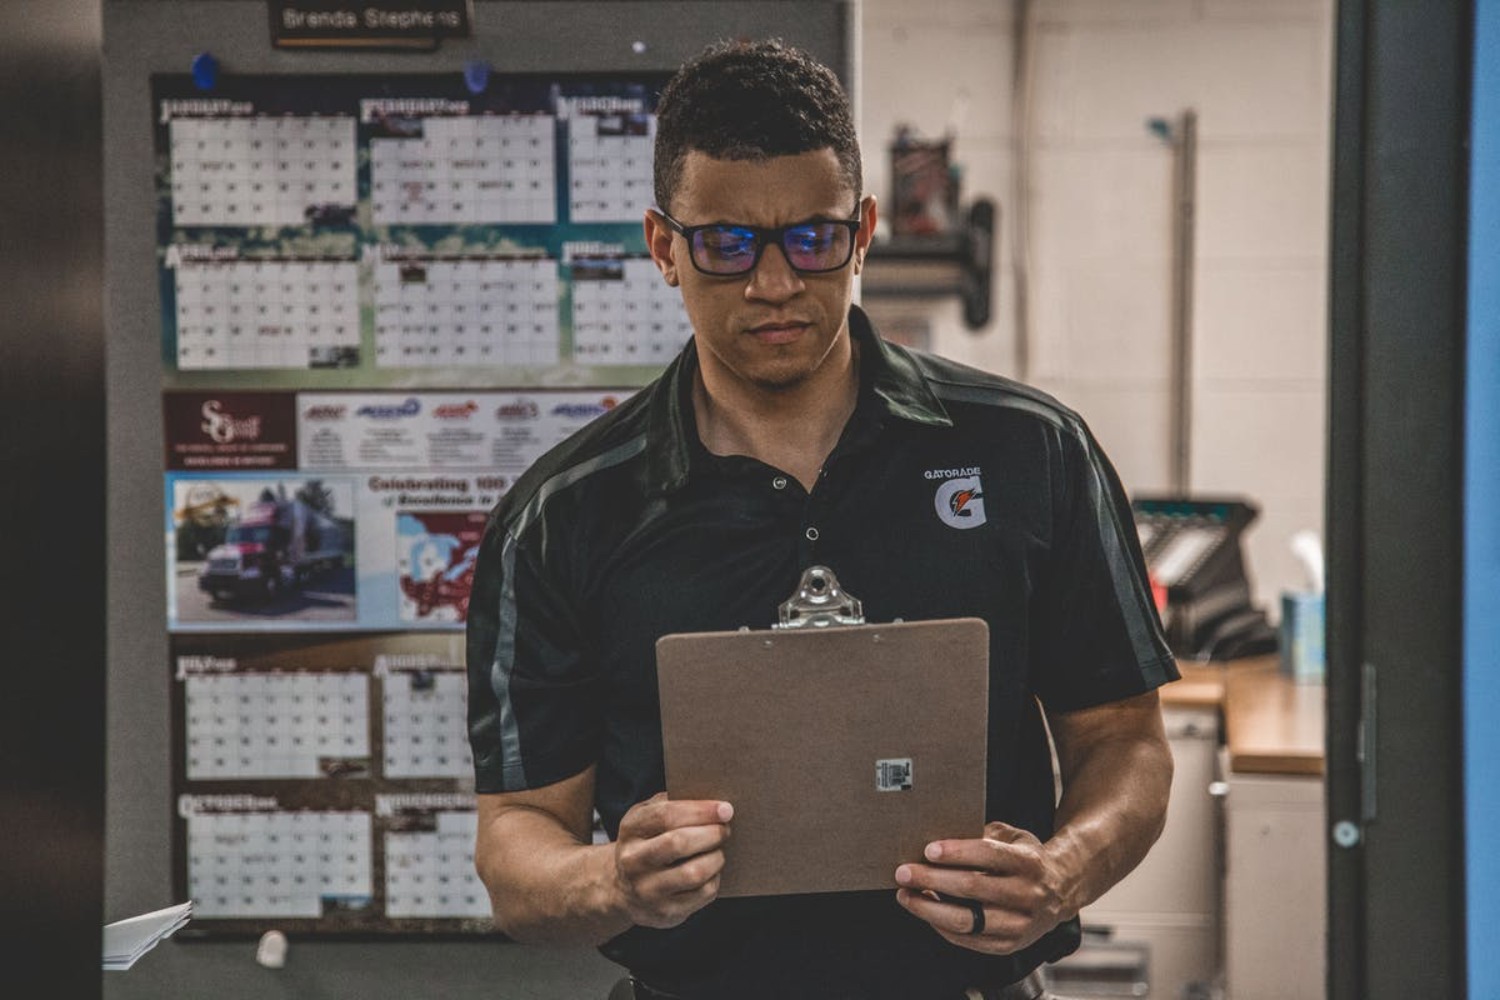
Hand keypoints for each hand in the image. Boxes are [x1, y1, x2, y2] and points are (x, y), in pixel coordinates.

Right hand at [611, 793, 732, 928]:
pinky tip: (711, 872)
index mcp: (631, 830)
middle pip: (679, 843)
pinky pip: (703, 893)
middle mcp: (634, 861)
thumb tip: (712, 802)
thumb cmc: (647, 843)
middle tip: (725, 830)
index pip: (666, 815)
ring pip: (695, 872)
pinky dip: (715, 878)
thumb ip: (672, 804)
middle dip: (711, 833)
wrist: (623, 889)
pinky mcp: (665, 912)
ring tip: (718, 851)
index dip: (700, 811)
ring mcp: (648, 890)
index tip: (725, 809)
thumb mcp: (648, 818)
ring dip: (716, 858)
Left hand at [893, 821, 1074, 954]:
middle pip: (972, 887)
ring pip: (966, 920)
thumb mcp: (1012, 838)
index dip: (956, 852)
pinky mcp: (1010, 945)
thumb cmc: (1026, 859)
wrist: (1062, 890)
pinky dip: (941, 927)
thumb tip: (940, 837)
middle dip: (931, 879)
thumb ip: (983, 835)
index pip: (988, 854)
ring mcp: (1020, 924)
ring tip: (906, 896)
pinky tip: (926, 912)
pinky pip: (968, 940)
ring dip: (928, 908)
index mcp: (1029, 862)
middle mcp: (1027, 894)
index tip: (928, 849)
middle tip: (904, 871)